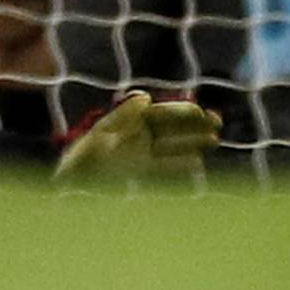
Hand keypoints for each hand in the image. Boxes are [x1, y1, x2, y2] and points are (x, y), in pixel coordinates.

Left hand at [54, 91, 221, 178]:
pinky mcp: (139, 172)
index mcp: (124, 120)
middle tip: (217, 121)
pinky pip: (164, 165)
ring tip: (214, 140)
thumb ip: (124, 119)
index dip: (179, 111)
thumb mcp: (101, 139)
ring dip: (192, 142)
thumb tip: (147, 97)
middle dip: (192, 124)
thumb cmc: (82, 163)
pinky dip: (180, 164)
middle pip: (168, 126)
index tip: (200, 112)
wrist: (71, 192)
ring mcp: (138, 154)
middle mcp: (133, 135)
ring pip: (171, 145)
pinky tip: (197, 164)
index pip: (158, 112)